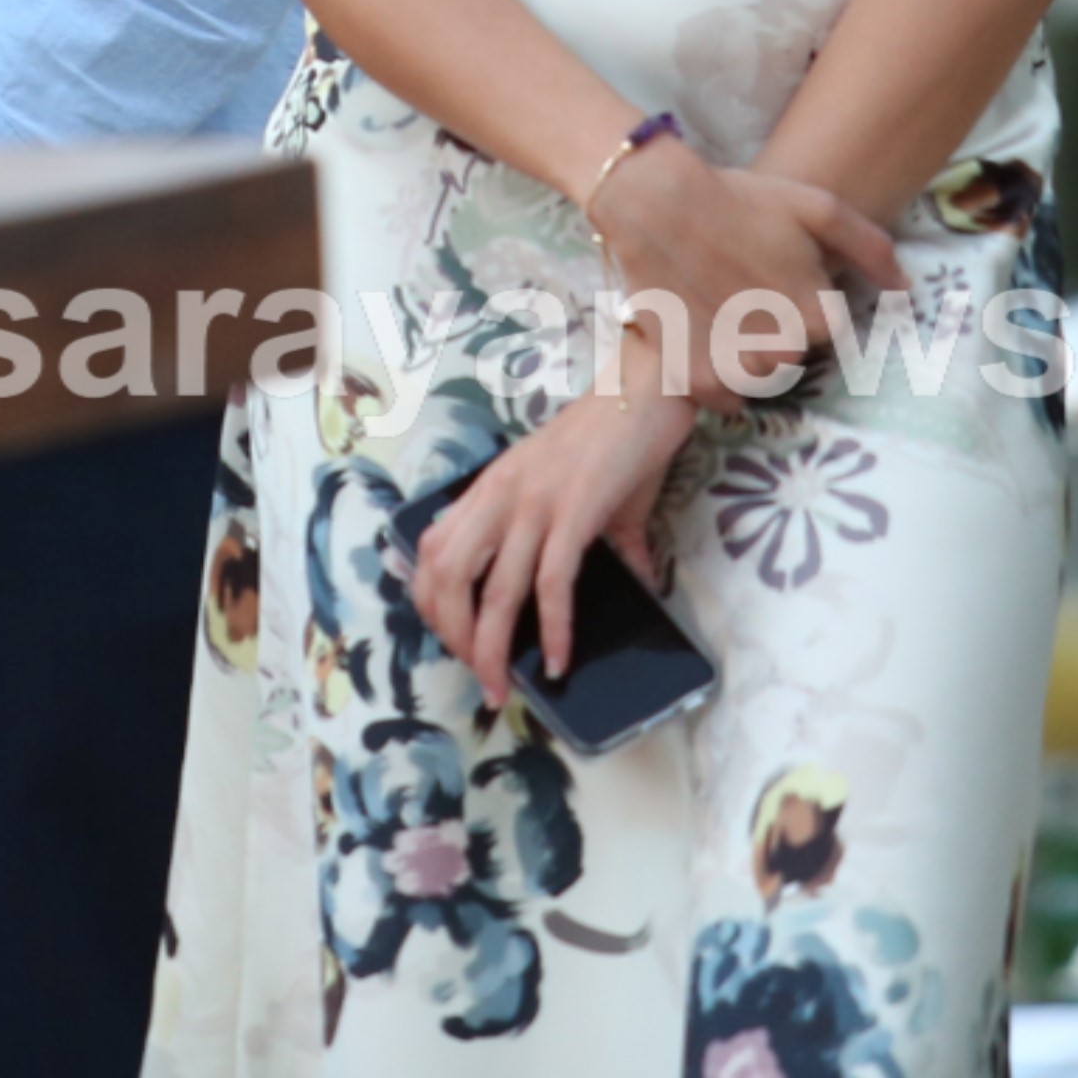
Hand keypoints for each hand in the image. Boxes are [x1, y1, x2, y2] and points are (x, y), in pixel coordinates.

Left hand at [409, 386, 687, 713]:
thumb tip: (632, 585)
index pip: (433, 551)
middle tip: (478, 676)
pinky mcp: (575, 511)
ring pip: (494, 591)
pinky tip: (555, 660)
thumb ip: (584, 538)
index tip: (452, 640)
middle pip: (448, 578)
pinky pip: (553, 583)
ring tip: (501, 689)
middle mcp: (500, 496)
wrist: (645, 388)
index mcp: (489, 488)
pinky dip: (552, 629)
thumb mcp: (574, 489)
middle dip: (453, 638)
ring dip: (491, 650)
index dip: (431, 603)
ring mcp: (535, 503)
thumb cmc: (611, 439)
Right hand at [590, 138, 896, 402]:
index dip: (806, 305)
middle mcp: (781, 350)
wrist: (656, 205)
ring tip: (725, 312)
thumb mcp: (816, 207)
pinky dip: (723, 383)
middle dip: (778, 331)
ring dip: (751, 357)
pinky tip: (708, 342)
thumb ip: (870, 248)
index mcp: (817, 315)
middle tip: (748, 293)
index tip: (780, 281)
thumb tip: (904, 290)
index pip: (830, 334)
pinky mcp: (695, 378)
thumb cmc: (740, 201)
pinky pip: (727, 401)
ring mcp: (737, 367)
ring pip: (762, 379)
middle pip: (795, 358)